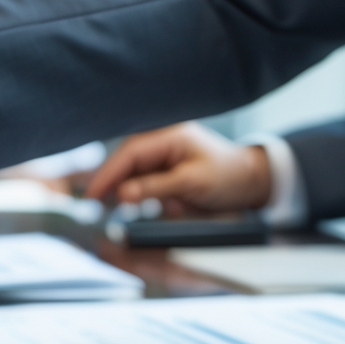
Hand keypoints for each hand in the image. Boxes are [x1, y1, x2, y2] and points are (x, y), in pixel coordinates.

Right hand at [85, 122, 272, 213]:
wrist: (252, 181)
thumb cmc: (228, 177)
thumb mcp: (192, 183)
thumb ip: (155, 187)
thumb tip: (122, 195)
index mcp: (169, 135)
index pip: (129, 153)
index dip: (107, 175)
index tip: (92, 196)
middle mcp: (162, 140)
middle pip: (125, 161)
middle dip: (110, 183)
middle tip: (94, 206)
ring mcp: (162, 152)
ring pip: (130, 171)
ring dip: (121, 190)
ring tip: (107, 208)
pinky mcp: (164, 166)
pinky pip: (141, 178)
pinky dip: (134, 192)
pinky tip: (127, 205)